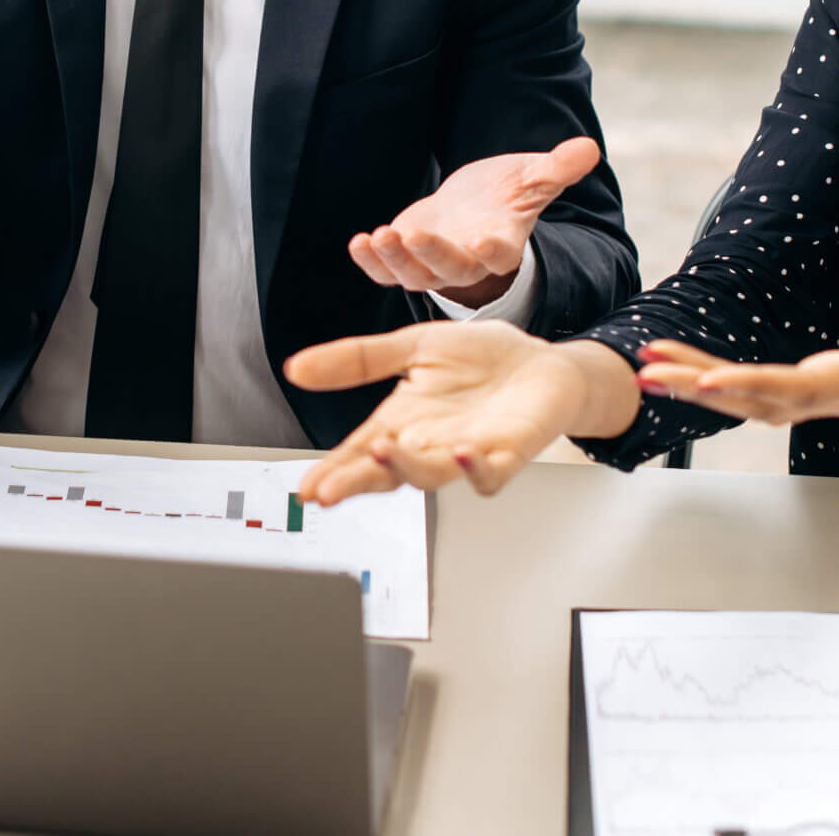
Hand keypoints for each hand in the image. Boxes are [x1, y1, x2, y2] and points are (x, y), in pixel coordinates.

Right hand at [284, 324, 622, 505]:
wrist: (542, 362)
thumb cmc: (480, 361)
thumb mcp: (411, 347)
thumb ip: (357, 360)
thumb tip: (297, 368)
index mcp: (403, 422)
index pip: (359, 453)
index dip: (333, 472)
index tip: (307, 488)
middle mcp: (430, 443)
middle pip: (387, 471)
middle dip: (357, 481)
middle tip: (329, 490)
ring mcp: (468, 452)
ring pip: (431, 475)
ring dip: (407, 468)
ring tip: (384, 451)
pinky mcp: (507, 453)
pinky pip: (489, 474)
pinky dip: (476, 470)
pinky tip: (462, 454)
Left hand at [349, 136, 599, 306]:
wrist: (477, 207)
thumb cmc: (507, 194)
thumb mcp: (533, 176)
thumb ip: (557, 167)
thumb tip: (590, 147)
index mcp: (502, 244)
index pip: (501, 254)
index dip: (495, 251)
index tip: (487, 243)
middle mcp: (468, 262)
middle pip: (452, 268)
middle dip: (432, 254)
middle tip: (413, 235)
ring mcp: (434, 266)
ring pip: (414, 274)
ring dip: (394, 259)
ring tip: (377, 236)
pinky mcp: (407, 261)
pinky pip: (386, 272)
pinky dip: (372, 262)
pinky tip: (359, 242)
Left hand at [633, 287, 838, 469]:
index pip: (799, 386)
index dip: (751, 383)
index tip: (705, 381)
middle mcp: (837, 394)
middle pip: (758, 399)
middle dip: (701, 387)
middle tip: (647, 373)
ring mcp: (826, 395)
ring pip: (751, 399)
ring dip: (698, 386)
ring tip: (647, 368)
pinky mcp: (818, 387)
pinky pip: (758, 390)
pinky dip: (718, 381)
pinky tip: (684, 369)